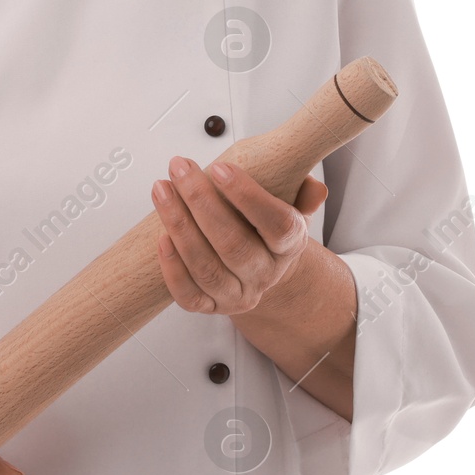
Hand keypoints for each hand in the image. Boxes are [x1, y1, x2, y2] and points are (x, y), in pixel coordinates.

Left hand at [151, 156, 328, 316]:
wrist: (261, 268)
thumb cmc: (268, 228)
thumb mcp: (292, 206)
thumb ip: (303, 193)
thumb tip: (314, 188)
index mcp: (289, 245)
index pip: (276, 224)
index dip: (247, 196)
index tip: (220, 168)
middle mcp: (265, 273)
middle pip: (232, 243)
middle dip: (200, 200)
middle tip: (179, 167)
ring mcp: (238, 294)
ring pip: (206, 267)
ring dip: (178, 225)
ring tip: (162, 190)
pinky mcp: (211, 306)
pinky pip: (189, 295)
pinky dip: (172, 268)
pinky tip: (160, 237)